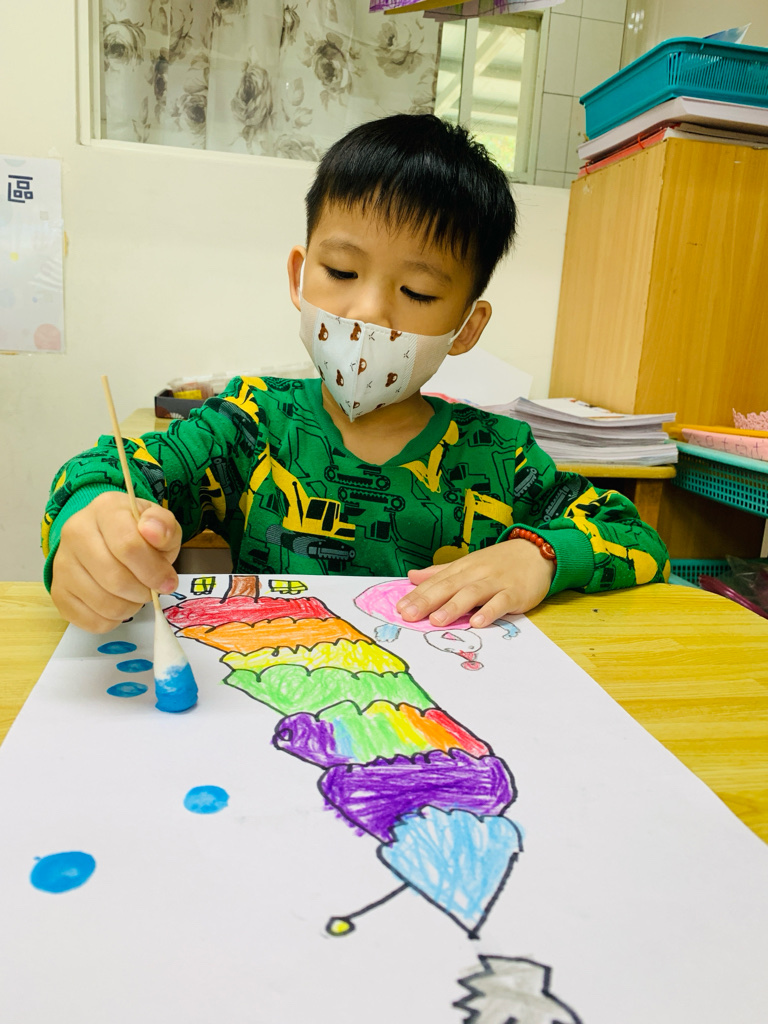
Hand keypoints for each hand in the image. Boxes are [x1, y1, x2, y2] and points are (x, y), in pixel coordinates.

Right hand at [50, 491, 181, 632]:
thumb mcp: (160, 524)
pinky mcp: (58, 592)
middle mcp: (75, 532)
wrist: (106, 539)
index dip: (154, 571)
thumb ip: (165, 527)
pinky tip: (117, 602)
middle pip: (115, 579)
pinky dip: (113, 619)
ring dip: (130, 606)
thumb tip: (154, 533)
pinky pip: (92, 621)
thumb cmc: (138, 533)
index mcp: (104, 509)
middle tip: (151, 589)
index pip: (128, 546)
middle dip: (143, 591)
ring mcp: (62, 564)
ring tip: (134, 594)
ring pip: (104, 604)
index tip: (168, 581)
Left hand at [396, 538, 555, 628]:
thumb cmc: (498, 562)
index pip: (436, 582)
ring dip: (454, 607)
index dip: (417, 595)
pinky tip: (477, 623)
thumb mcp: (467, 564)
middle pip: (449, 587)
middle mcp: (476, 574)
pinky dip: (489, 612)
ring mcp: (495, 582)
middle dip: (427, 601)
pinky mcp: (515, 593)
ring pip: (472, 594)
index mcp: (462, 568)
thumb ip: (440, 572)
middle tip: (409, 615)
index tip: (399, 608)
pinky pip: (501, 602)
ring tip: (436, 620)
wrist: (536, 552)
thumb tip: (412, 576)